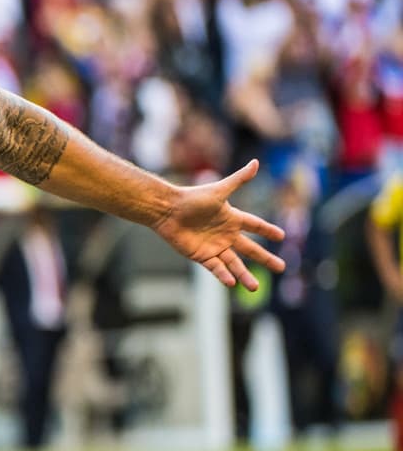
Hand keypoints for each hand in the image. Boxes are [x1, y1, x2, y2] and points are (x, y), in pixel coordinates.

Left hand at [152, 160, 285, 290]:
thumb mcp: (219, 190)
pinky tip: (232, 283)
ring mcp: (214, 246)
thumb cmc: (192, 198)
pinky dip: (224, 275)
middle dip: (265, 259)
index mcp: (232, 218)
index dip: (267, 230)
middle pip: (250, 249)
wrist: (167, 210)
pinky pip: (216, 268)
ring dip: (244, 275)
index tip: (282, 236)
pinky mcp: (202, 256)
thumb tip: (255, 162)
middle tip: (281, 267)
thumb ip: (238, 179)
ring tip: (255, 288)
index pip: (255, 225)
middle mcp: (226, 234)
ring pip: (234, 263)